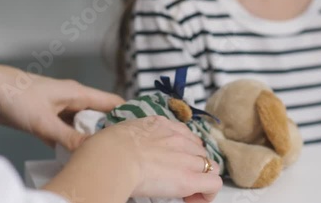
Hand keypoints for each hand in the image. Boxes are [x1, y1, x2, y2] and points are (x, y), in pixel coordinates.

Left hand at [0, 64, 123, 150]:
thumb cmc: (16, 96)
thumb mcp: (44, 121)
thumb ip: (68, 137)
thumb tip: (92, 150)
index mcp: (79, 93)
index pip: (113, 102)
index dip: (128, 113)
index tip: (139, 128)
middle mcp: (74, 99)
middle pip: (101, 115)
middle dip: (110, 129)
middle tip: (120, 147)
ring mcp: (61, 108)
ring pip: (83, 124)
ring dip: (90, 136)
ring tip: (101, 152)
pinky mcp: (49, 117)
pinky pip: (67, 130)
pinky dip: (72, 140)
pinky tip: (75, 154)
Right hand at [44, 116, 221, 202]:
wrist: (112, 158)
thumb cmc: (106, 148)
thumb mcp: (120, 132)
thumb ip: (130, 136)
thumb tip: (121, 143)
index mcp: (161, 125)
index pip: (184, 135)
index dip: (182, 151)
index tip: (173, 163)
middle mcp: (178, 138)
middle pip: (199, 151)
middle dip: (193, 165)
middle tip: (178, 180)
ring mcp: (186, 157)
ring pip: (210, 165)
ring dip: (202, 178)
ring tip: (188, 192)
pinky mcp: (189, 178)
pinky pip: (214, 182)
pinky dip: (208, 192)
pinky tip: (195, 198)